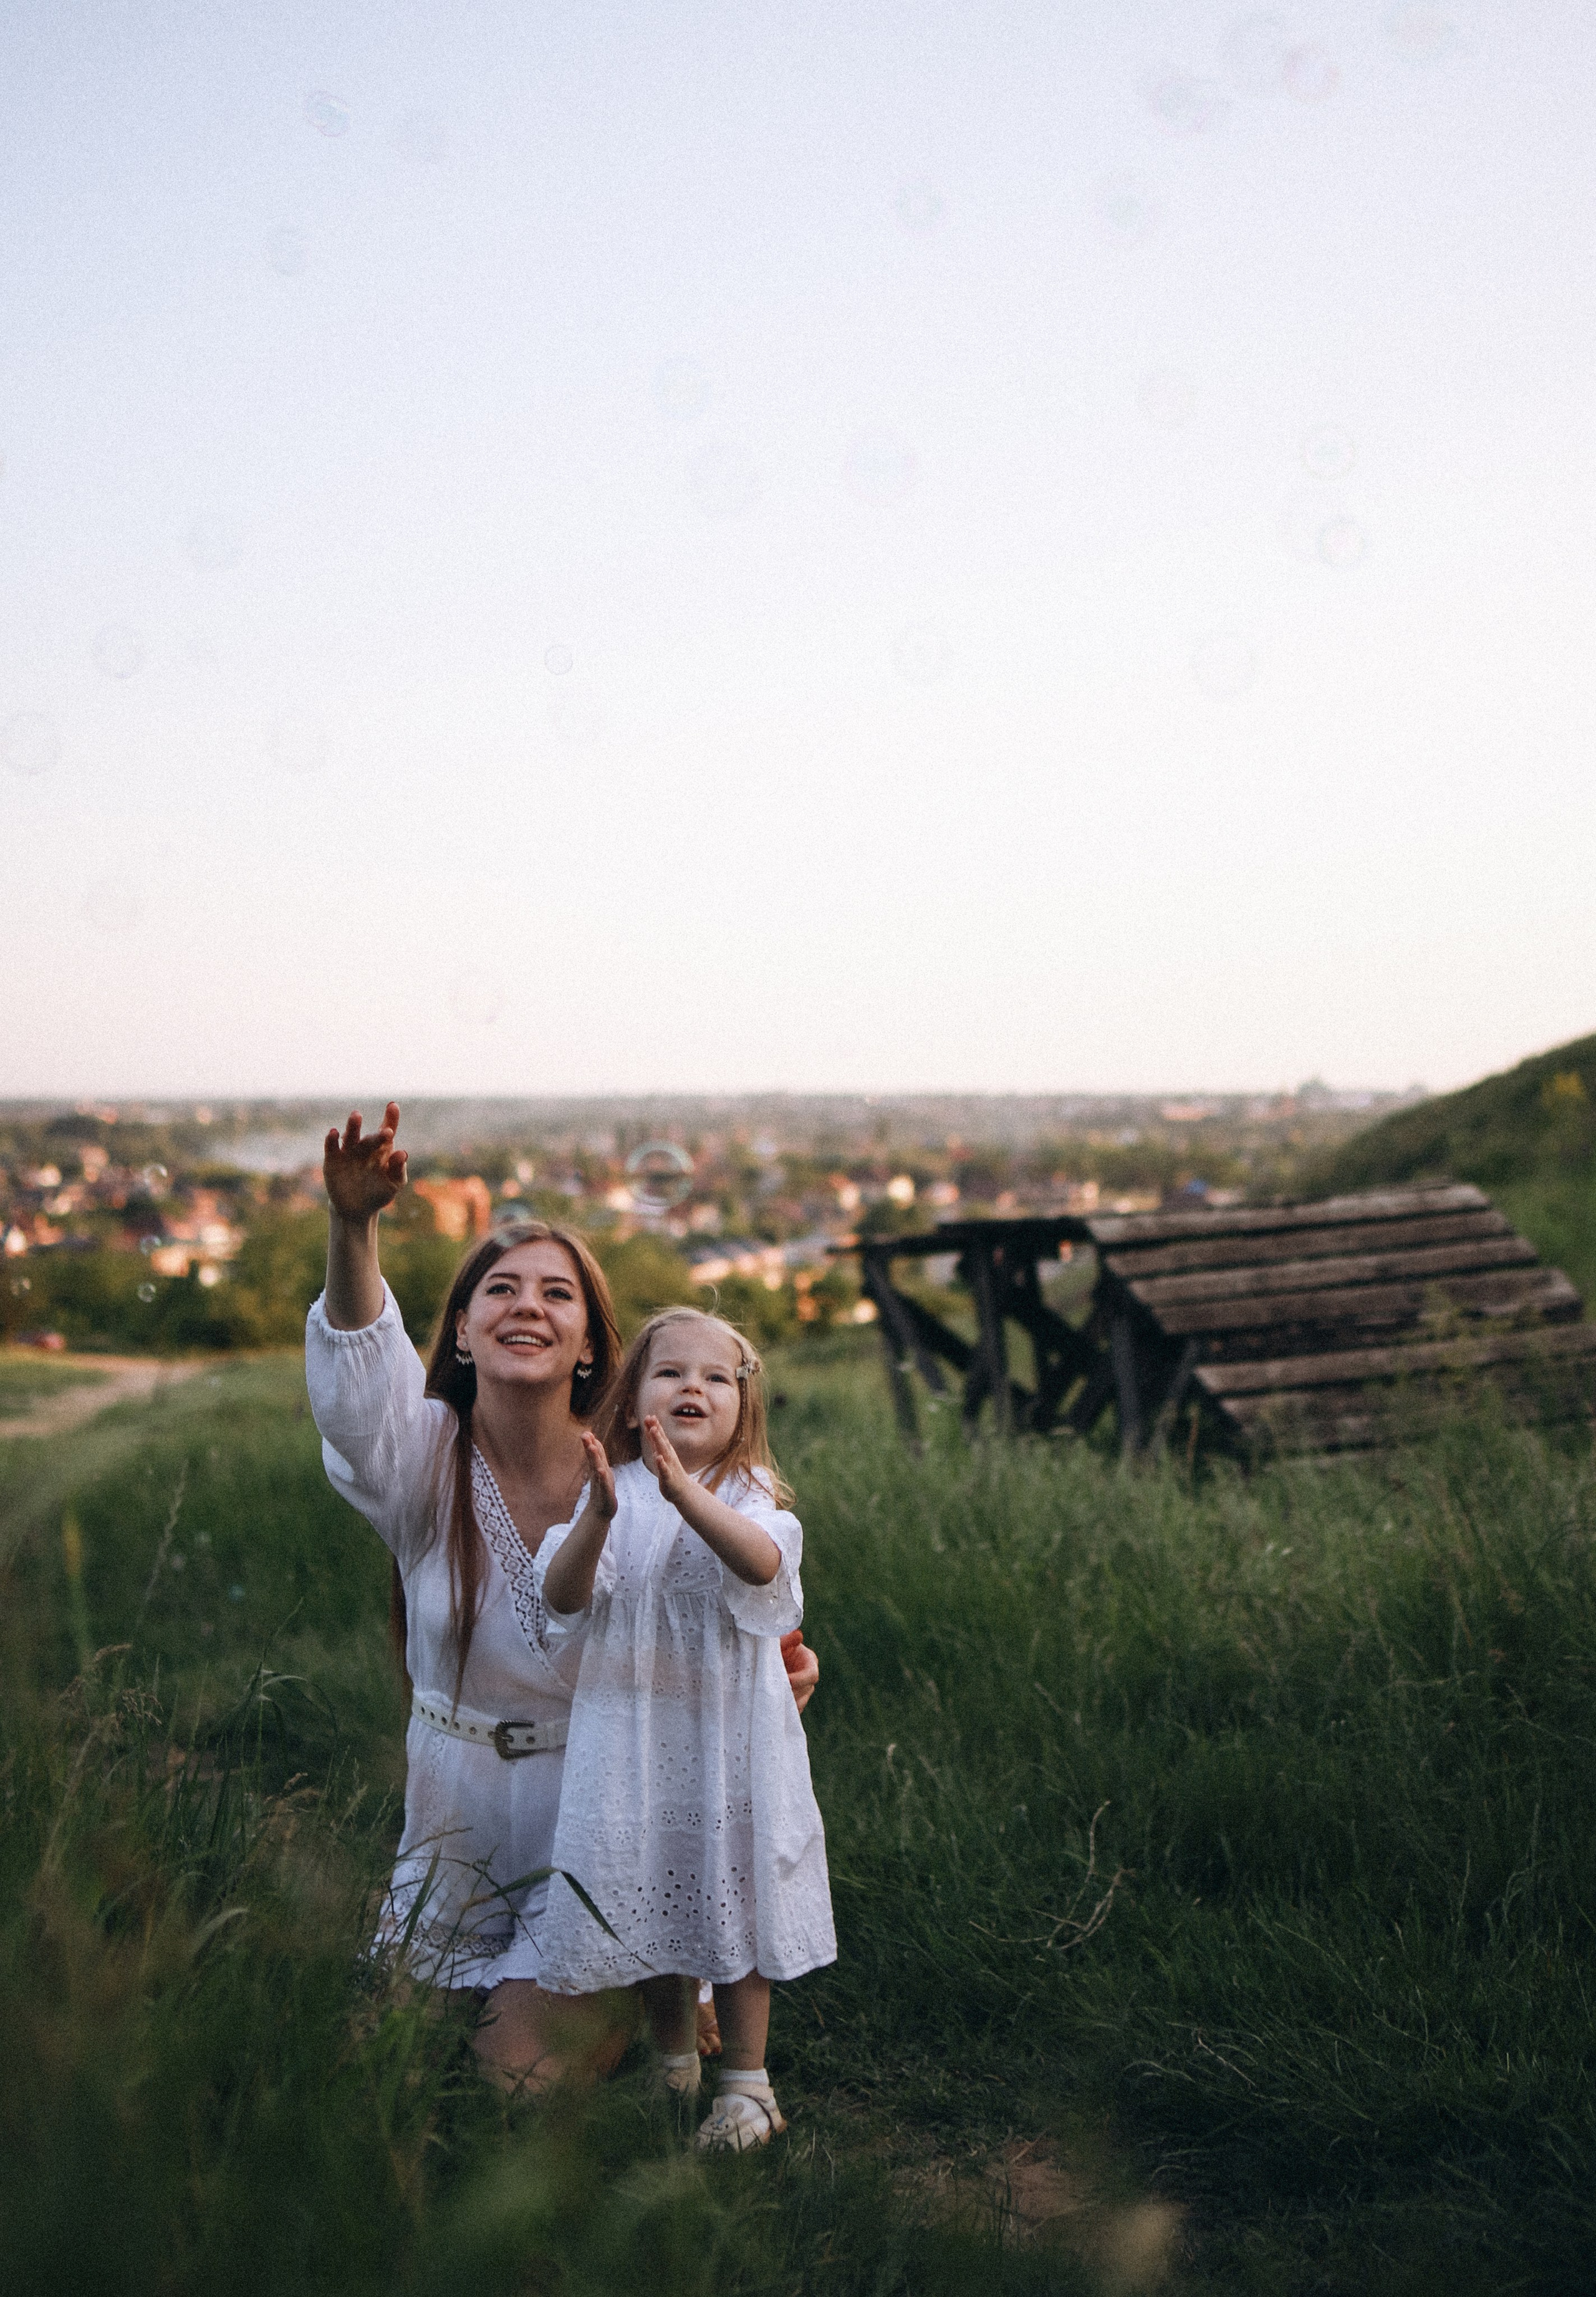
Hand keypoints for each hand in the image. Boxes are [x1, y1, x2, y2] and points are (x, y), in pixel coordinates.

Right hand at [324, 1103, 407, 1221]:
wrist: (357, 1210)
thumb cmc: (378, 1194)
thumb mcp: (393, 1184)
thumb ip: (399, 1170)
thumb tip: (403, 1153)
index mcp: (382, 1150)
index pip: (386, 1131)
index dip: (390, 1118)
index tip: (393, 1106)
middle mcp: (365, 1147)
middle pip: (371, 1137)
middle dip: (378, 1135)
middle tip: (387, 1132)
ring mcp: (348, 1152)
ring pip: (350, 1136)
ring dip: (353, 1126)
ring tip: (356, 1116)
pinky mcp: (332, 1160)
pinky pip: (332, 1147)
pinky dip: (331, 1139)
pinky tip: (334, 1132)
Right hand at [580, 1431, 617, 1520]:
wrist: (602, 1511)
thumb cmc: (603, 1488)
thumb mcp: (601, 1469)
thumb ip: (598, 1455)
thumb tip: (594, 1440)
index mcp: (597, 1468)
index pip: (593, 1453)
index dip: (589, 1443)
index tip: (585, 1432)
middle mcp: (597, 1474)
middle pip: (593, 1458)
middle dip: (589, 1446)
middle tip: (584, 1435)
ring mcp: (601, 1483)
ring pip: (597, 1468)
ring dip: (594, 1458)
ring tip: (591, 1447)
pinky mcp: (606, 1492)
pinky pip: (604, 1483)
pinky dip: (603, 1476)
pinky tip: (601, 1470)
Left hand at [641, 1415, 692, 1508]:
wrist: (683, 1492)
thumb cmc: (671, 1473)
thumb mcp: (662, 1456)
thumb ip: (656, 1444)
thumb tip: (652, 1429)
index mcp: (665, 1452)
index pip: (659, 1437)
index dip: (654, 1426)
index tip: (649, 1415)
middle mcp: (668, 1456)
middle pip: (661, 1440)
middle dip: (655, 1429)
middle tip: (651, 1417)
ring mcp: (669, 1466)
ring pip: (663, 1451)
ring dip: (658, 1441)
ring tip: (653, 1430)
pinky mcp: (668, 1477)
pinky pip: (664, 1469)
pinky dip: (661, 1463)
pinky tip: (658, 1457)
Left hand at [781, 1630, 818, 1714]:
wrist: (766, 1658)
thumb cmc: (775, 1647)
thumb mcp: (780, 1642)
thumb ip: (787, 1639)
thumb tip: (797, 1635)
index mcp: (809, 1661)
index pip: (811, 1674)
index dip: (799, 1679)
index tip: (785, 1680)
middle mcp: (809, 1677)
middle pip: (806, 1691)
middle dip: (791, 1693)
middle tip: (774, 1694)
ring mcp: (804, 1691)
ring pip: (800, 1703)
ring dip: (787, 1704)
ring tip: (773, 1703)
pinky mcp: (795, 1701)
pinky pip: (793, 1711)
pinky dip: (784, 1712)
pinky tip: (773, 1710)